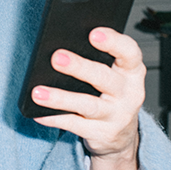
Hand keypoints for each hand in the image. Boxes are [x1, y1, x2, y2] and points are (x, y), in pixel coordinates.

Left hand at [29, 26, 144, 169]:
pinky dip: (54, 118)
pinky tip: (38, 112)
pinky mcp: (102, 134)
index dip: (113, 42)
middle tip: (56, 58)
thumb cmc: (112, 95)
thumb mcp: (115, 75)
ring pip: (87, 105)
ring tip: (38, 92)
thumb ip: (99, 60)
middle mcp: (129, 93)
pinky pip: (74, 125)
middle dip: (79, 67)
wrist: (122, 136)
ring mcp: (117, 116)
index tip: (93, 33)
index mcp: (133, 72)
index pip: (129, 52)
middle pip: (104, 78)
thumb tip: (62, 49)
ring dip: (61, 98)